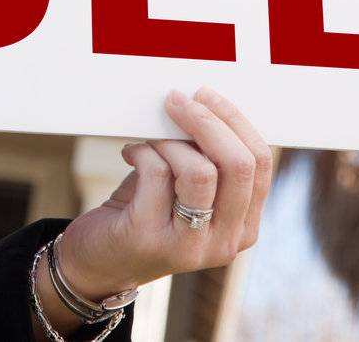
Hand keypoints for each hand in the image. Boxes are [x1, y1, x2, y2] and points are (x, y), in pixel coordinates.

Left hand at [56, 88, 272, 295]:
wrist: (98, 262)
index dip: (234, 121)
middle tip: (177, 101)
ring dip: (171, 140)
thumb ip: (204, 158)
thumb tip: (201, 103)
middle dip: (207, 121)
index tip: (206, 95)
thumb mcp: (186, 190)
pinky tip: (131, 153)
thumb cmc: (145, 213)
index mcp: (244, 226)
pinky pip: (157, 173)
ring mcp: (190, 246)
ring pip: (201, 171)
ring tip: (150, 139)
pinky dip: (141, 151)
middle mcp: (225, 242)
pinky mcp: (150, 238)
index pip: (260, 163)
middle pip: (238, 165)